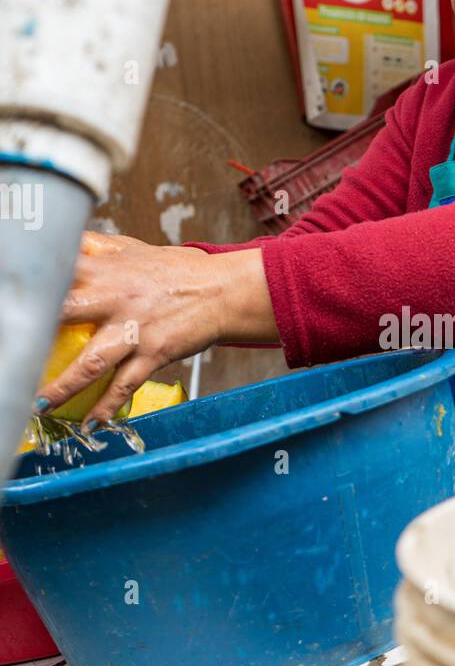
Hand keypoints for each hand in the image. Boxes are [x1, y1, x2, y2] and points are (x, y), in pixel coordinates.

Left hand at [34, 231, 276, 426]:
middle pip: (63, 316)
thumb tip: (68, 241)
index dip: (30, 284)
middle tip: (12, 357)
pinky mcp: (154, 353)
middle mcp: (115, 298)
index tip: (9, 301)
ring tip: (38, 406)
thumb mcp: (134, 249)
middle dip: (34, 336)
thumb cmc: (177, 270)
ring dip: (62, 388)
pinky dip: (107, 406)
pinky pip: (125, 385)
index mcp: (105, 269)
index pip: (57, 271)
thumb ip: (98, 247)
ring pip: (90, 363)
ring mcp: (134, 329)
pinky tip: (92, 423)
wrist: (222, 290)